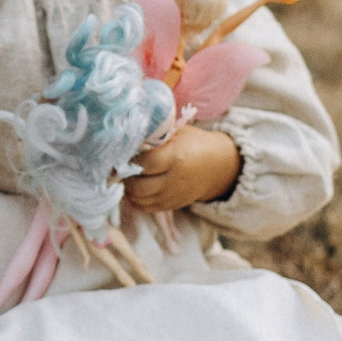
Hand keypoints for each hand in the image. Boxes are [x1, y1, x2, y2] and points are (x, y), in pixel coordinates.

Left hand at [122, 124, 240, 214]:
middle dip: (126, 177)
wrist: (219, 166)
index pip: (144, 164)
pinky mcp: (172, 205)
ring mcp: (173, 195)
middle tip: (123, 167)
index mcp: (176, 157)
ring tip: (129, 176)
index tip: (126, 153)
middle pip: (139, 187)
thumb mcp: (178, 132)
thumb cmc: (194, 143)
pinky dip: (136, 199)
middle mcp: (174, 180)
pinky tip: (137, 187)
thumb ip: (156, 134)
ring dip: (129, 189)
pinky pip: (147, 208)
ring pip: (140, 200)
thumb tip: (129, 137)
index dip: (130, 160)